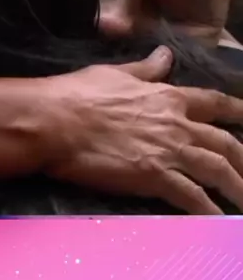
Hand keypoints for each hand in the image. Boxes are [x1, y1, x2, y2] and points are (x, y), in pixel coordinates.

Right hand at [38, 46, 242, 214]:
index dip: (237, 111)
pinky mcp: (155, 176)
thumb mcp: (116, 73)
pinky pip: (193, 197)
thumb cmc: (77, 94)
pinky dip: (211, 212)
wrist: (54, 121)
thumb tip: (165, 55)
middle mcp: (177, 124)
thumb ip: (146, 69)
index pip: (214, 103)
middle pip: (226, 143)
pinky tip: (221, 224)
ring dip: (238, 188)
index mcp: (167, 97)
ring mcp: (169, 151)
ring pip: (219, 170)